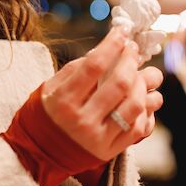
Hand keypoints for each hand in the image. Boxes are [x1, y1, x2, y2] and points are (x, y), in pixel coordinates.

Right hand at [41, 28, 163, 161]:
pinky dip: (147, 110)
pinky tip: (146, 99)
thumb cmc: (43, 115)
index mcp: (63, 101)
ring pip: (134, 106)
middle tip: (133, 50)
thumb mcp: (48, 89)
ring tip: (145, 74)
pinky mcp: (109, 151)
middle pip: (119, 84)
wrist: (38, 153)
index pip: (94, 66)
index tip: (122, 32)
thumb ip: (73, 70)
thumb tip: (102, 51)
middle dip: (131, 61)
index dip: (112, 45)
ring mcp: (98, 138)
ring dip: (144, 85)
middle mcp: (81, 120)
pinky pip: (138, 128)